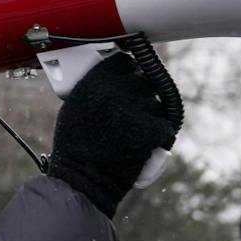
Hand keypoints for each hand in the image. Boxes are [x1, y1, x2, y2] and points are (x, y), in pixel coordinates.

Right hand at [46, 52, 178, 217]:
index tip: (125, 81)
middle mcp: (116, 90)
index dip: (126, 71)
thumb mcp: (75, 107)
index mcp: (95, 81)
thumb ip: (95, 88)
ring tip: (134, 131)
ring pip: (156, 102)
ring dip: (150, 114)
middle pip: (143, 80)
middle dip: (140, 93)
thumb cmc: (75, 147)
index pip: (123, 61)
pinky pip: (165, 124)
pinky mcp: (152, 129)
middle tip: (132, 110)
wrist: (83, 179)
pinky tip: (145, 142)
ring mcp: (137, 109)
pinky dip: (159, 134)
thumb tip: (115, 79)